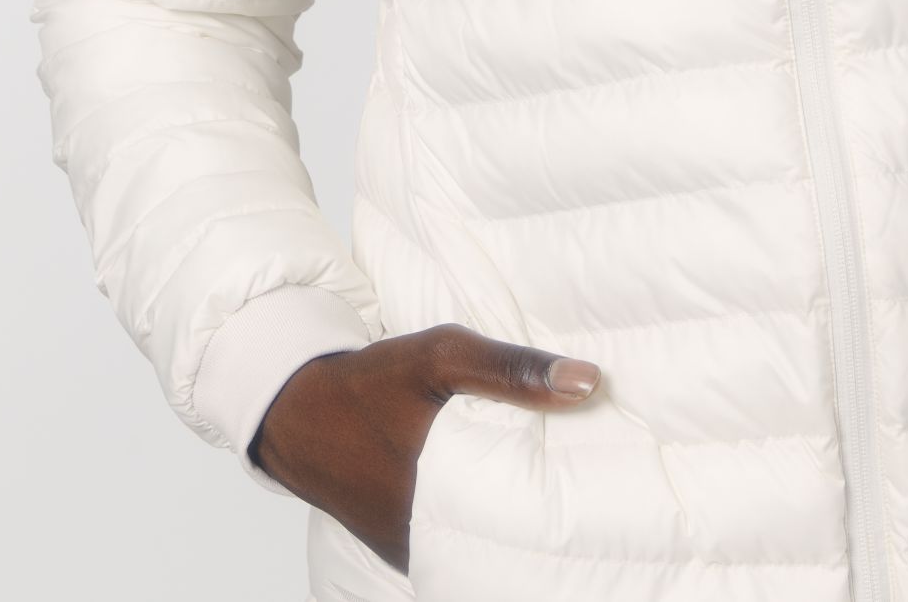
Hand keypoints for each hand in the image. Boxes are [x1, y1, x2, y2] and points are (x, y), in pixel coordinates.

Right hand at [247, 321, 601, 573]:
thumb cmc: (369, 382)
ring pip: (481, 540)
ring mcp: (414, 549)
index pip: (529, 529)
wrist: (295, 409)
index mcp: (443, 506)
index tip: (613, 493)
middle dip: (548, 517)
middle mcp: (429, 544)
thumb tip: (590, 383)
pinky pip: (455, 538)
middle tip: (597, 489)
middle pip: (509, 540)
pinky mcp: (404, 543)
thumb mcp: (440, 357)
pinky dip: (480, 514)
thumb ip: (512, 370)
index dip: (574, 514)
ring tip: (562, 485)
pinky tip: (506, 485)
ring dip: (512, 515)